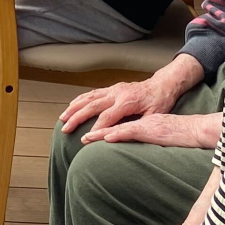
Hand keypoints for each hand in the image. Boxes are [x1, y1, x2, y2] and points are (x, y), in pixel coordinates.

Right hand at [59, 56, 201, 133]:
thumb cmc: (160, 102)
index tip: (85, 140)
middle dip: (77, 118)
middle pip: (93, 106)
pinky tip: (72, 105)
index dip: (96, 129)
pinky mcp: (112, 88)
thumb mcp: (154, 116)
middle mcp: (117, 93)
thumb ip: (139, 126)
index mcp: (127, 101)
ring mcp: (113, 89)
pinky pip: (93, 93)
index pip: (107, 117)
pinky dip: (81, 99)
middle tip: (66, 129)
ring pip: (89, 98)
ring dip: (74, 107)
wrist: (162, 85)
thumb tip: (125, 137)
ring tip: (63, 117)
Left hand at [89, 112, 221, 149]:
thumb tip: (136, 150)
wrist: (198, 128)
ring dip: (100, 133)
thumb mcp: (161, 136)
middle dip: (94, 127)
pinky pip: (131, 131)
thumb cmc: (182, 135)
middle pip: (112, 121)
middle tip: (79, 134)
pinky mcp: (151, 129)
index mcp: (141, 122)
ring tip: (85, 139)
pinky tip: (107, 138)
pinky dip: (118, 134)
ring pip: (118, 126)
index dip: (101, 127)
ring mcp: (145, 124)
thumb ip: (148, 141)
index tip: (87, 133)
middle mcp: (140, 120)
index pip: (117, 122)